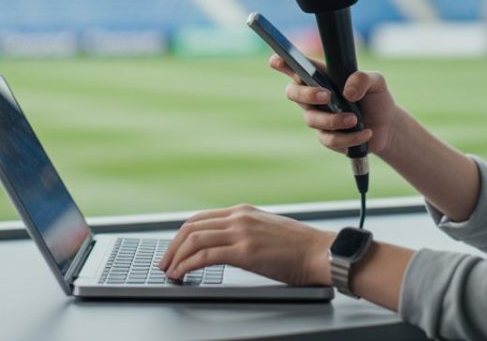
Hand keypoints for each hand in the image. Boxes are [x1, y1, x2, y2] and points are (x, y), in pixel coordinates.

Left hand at [157, 204, 332, 286]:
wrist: (321, 253)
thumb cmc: (299, 248)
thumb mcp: (266, 231)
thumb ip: (245, 233)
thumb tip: (226, 246)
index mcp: (243, 212)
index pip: (201, 218)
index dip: (181, 235)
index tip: (174, 249)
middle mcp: (239, 218)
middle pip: (192, 227)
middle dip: (173, 246)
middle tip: (165, 262)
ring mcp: (242, 233)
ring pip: (194, 240)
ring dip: (177, 257)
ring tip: (170, 272)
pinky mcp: (245, 251)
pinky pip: (206, 256)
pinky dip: (188, 265)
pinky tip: (183, 274)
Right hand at [270, 53, 401, 155]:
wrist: (387, 125)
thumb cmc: (376, 98)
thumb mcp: (377, 82)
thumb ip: (364, 78)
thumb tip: (347, 92)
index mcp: (321, 77)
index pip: (295, 67)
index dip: (281, 62)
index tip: (276, 60)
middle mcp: (314, 96)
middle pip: (293, 93)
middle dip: (307, 94)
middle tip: (327, 95)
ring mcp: (318, 117)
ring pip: (312, 119)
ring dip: (334, 119)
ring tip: (355, 119)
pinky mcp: (327, 137)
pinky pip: (329, 139)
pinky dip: (349, 137)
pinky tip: (365, 132)